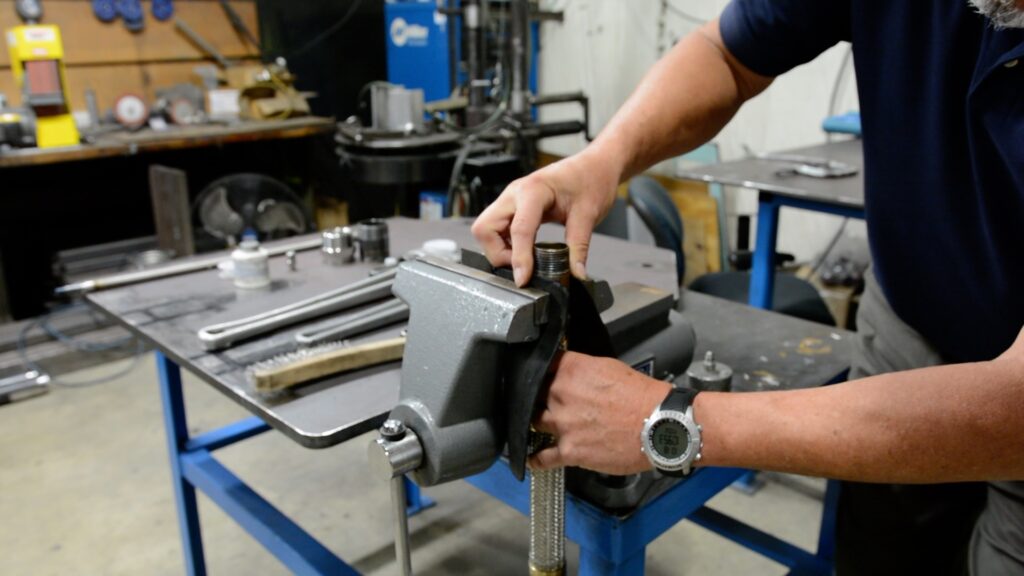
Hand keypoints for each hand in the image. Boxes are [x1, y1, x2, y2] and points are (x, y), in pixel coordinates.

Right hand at [471, 151, 619, 285]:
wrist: (594, 165)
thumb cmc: (591, 180)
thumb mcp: (589, 214)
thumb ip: (579, 246)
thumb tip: (576, 273)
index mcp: (534, 190)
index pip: (518, 229)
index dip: (518, 258)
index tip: (523, 279)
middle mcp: (515, 193)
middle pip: (485, 229)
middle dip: (498, 253)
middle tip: (523, 266)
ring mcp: (511, 199)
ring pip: (486, 230)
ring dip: (499, 250)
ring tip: (525, 259)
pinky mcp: (512, 206)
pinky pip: (496, 229)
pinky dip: (504, 244)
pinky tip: (524, 250)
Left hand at [530, 351, 671, 474]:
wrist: (659, 425)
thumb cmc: (643, 397)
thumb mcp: (610, 367)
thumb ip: (583, 370)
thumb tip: (575, 375)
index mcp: (572, 370)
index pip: (544, 367)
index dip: (543, 374)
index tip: (543, 380)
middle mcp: (560, 395)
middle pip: (535, 395)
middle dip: (542, 400)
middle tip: (550, 405)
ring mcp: (562, 424)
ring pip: (535, 423)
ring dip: (540, 425)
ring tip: (542, 429)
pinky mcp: (569, 451)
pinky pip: (542, 458)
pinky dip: (537, 460)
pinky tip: (534, 459)